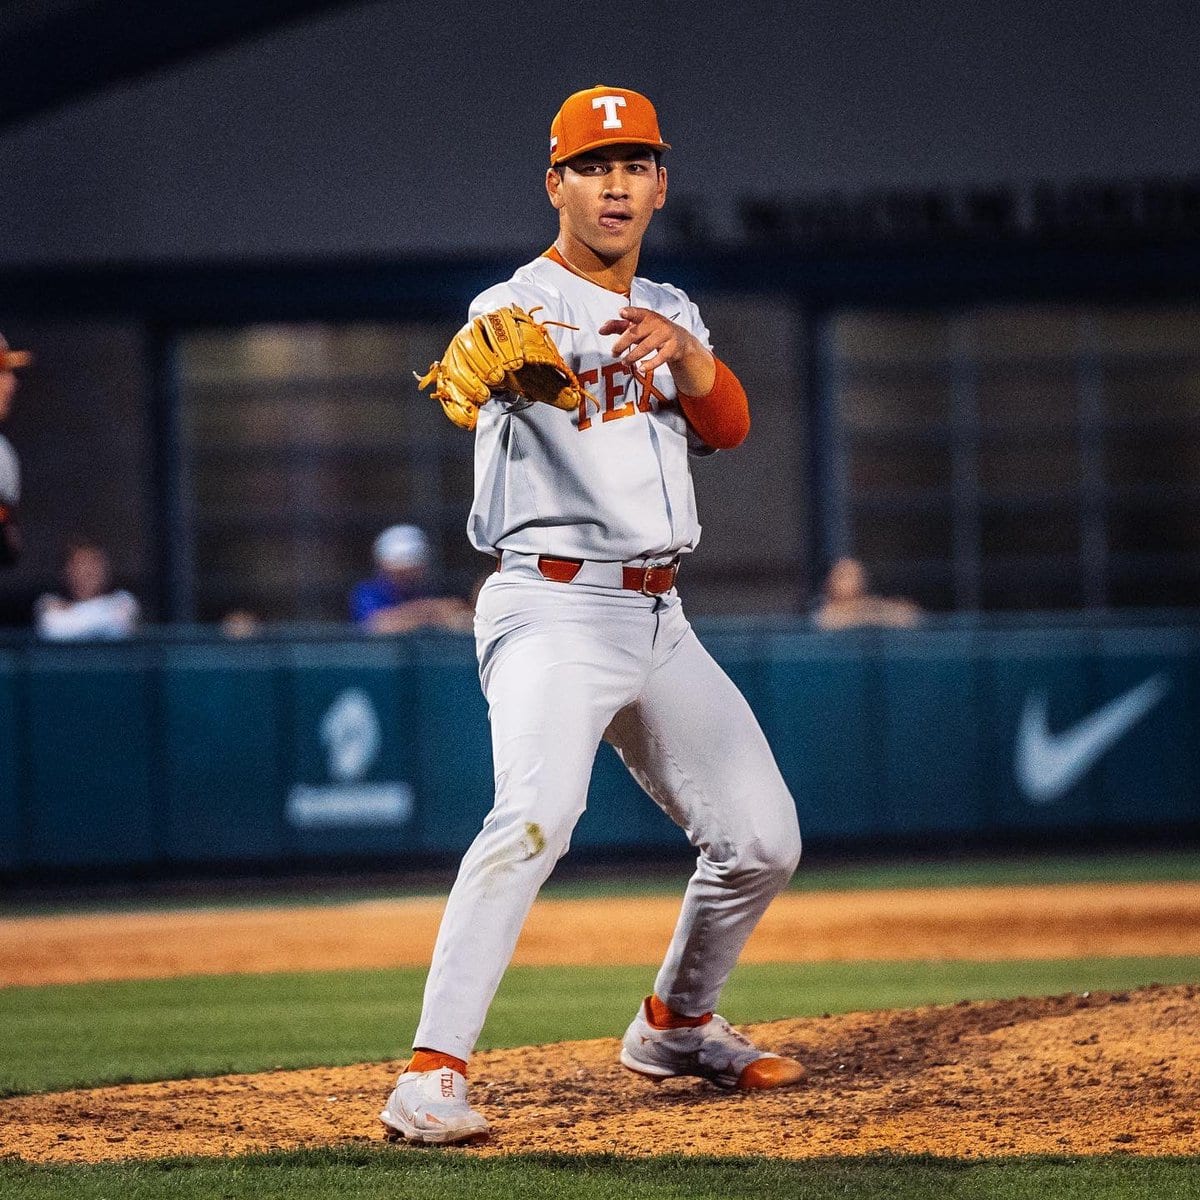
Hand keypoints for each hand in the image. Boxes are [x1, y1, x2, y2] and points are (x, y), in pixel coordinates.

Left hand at [599, 307, 715, 395]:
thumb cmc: (653, 332)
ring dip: (633, 356)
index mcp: (646, 316)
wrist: (680, 340)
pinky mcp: (673, 348)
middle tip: (613, 352)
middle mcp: (657, 323)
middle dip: (623, 344)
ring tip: (624, 362)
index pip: (637, 313)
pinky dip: (650, 364)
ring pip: (647, 346)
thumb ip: (619, 326)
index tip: (622, 312)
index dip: (630, 313)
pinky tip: (641, 368)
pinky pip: (660, 357)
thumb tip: (601, 329)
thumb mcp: (638, 327)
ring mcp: (666, 335)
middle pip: (636, 333)